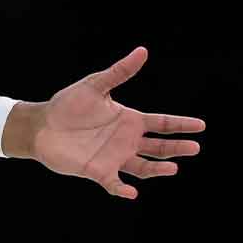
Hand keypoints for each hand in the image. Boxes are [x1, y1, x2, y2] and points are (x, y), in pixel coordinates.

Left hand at [17, 46, 202, 199]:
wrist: (42, 125)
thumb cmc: (68, 104)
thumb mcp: (95, 85)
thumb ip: (119, 71)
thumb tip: (142, 51)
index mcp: (129, 120)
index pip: (161, 123)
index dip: (181, 124)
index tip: (201, 126)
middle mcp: (126, 141)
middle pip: (158, 147)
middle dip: (177, 148)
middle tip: (195, 148)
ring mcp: (114, 157)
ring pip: (143, 167)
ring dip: (158, 169)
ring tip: (173, 168)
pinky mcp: (98, 171)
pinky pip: (114, 184)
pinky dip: (123, 189)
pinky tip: (131, 191)